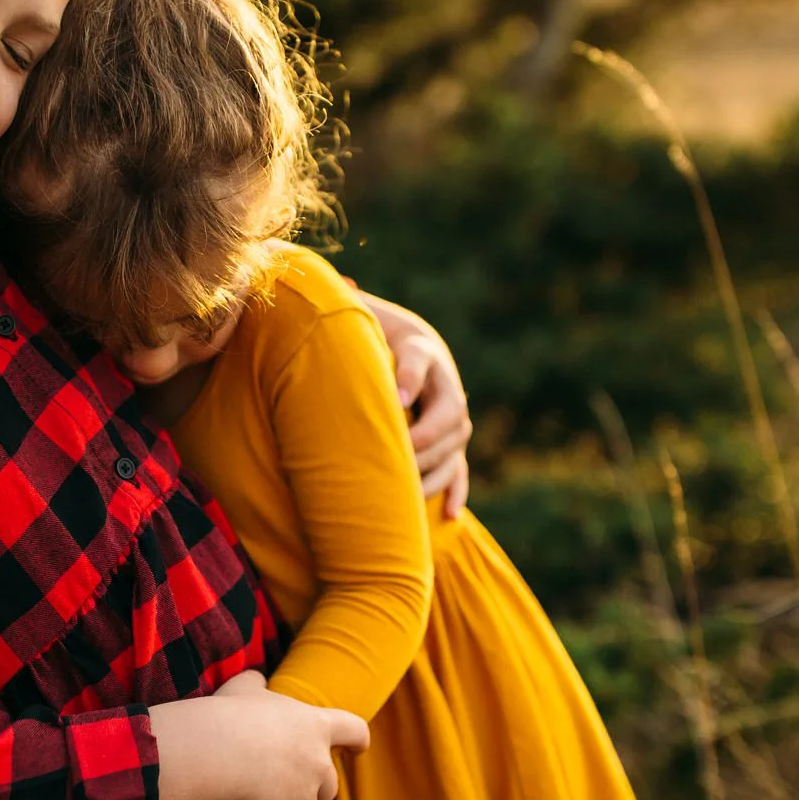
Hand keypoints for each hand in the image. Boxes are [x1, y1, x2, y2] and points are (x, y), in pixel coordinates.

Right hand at [172, 670, 366, 799]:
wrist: (216, 750)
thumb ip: (257, 683)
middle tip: (284, 783)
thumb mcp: (244, 688)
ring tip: (255, 798)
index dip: (357, 740)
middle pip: (330, 785)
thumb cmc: (230, 713)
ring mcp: (304, 794)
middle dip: (314, 788)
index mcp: (316, 726)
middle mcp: (318, 763)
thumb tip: (256, 682)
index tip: (358, 748)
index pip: (354, 730)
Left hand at [360, 295, 472, 518]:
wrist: (410, 347)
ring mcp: (453, 418)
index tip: (398, 400)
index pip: (418, 363)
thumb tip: (338, 284)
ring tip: (410, 490)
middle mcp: (445, 387)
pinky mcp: (452, 444)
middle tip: (397, 459)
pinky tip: (448, 515)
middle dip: (422, 441)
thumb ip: (350, 306)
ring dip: (434, 471)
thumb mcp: (366, 318)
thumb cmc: (376, 336)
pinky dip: (455, 491)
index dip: (409, 380)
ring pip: (454, 449)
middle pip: (447, 418)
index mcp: (423, 351)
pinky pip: (459, 470)